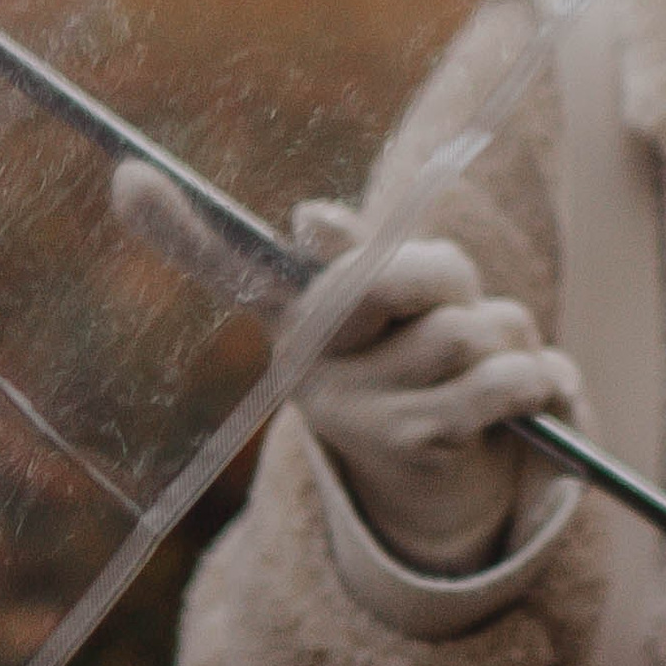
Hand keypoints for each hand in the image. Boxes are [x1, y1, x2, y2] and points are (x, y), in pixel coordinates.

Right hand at [108, 163, 577, 576]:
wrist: (438, 490)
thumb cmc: (420, 362)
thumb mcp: (401, 301)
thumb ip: (372, 257)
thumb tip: (306, 219)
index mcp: (295, 317)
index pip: (229, 263)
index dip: (179, 224)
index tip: (127, 175)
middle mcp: (306, 364)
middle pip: (403, 272)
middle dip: (449, 278)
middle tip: (451, 301)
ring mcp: (355, 409)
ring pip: (471, 327)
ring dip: (504, 338)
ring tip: (484, 366)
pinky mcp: (416, 443)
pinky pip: (505, 377)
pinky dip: (538, 377)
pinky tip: (531, 394)